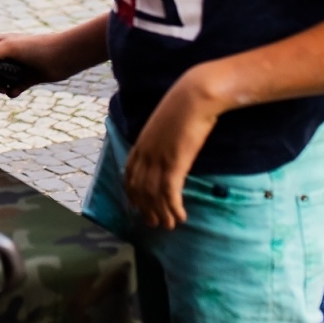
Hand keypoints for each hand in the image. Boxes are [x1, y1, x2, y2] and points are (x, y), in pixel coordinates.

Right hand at [0, 33, 67, 97]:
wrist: (62, 57)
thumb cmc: (35, 48)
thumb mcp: (9, 48)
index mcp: (0, 43)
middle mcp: (7, 55)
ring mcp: (16, 67)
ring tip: (3, 88)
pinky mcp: (26, 78)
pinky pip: (12, 88)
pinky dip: (12, 91)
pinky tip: (16, 90)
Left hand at [122, 69, 222, 229]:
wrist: (194, 97)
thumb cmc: (184, 106)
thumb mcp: (165, 123)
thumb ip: (161, 137)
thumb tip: (166, 146)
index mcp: (141, 143)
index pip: (129, 174)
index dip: (132, 193)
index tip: (136, 206)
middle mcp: (146, 153)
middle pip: (140, 189)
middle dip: (146, 208)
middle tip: (154, 223)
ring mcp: (158, 159)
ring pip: (154, 195)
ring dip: (161, 213)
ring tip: (169, 225)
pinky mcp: (174, 162)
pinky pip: (169, 193)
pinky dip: (173, 208)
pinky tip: (180, 216)